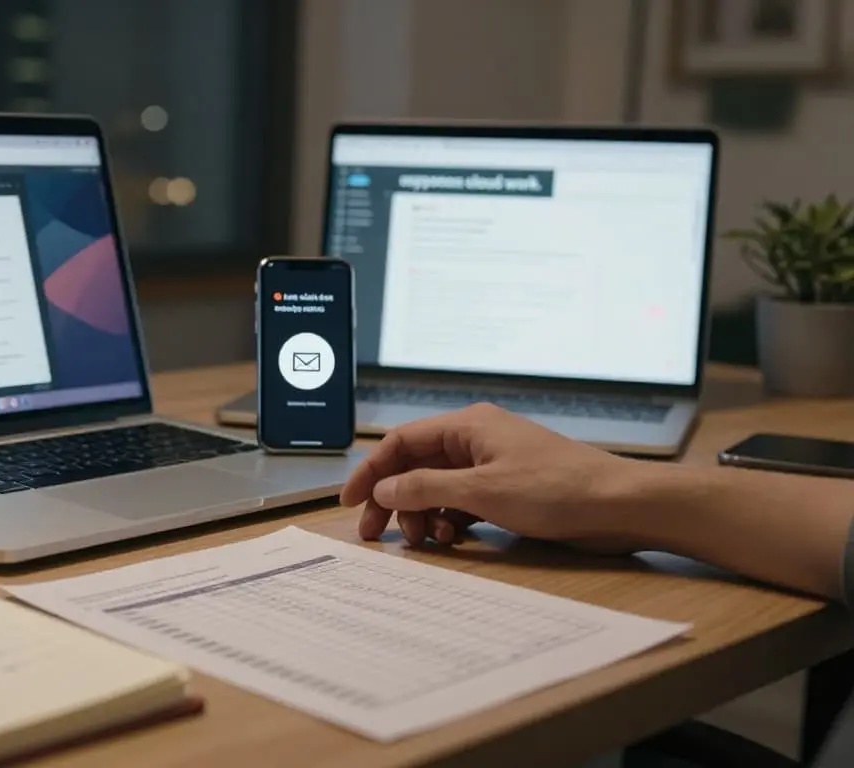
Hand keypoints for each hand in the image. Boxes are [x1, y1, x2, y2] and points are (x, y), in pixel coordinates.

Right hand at [339, 404, 649, 552]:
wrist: (620, 505)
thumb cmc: (556, 489)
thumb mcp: (482, 491)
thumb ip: (426, 489)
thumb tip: (383, 490)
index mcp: (467, 426)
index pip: (401, 442)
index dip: (371, 471)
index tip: (350, 503)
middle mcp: (476, 439)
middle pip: (416, 466)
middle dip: (394, 499)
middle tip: (376, 535)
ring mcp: (493, 464)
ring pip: (438, 487)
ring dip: (424, 514)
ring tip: (426, 541)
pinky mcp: (509, 488)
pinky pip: (463, 501)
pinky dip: (451, 519)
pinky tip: (455, 538)